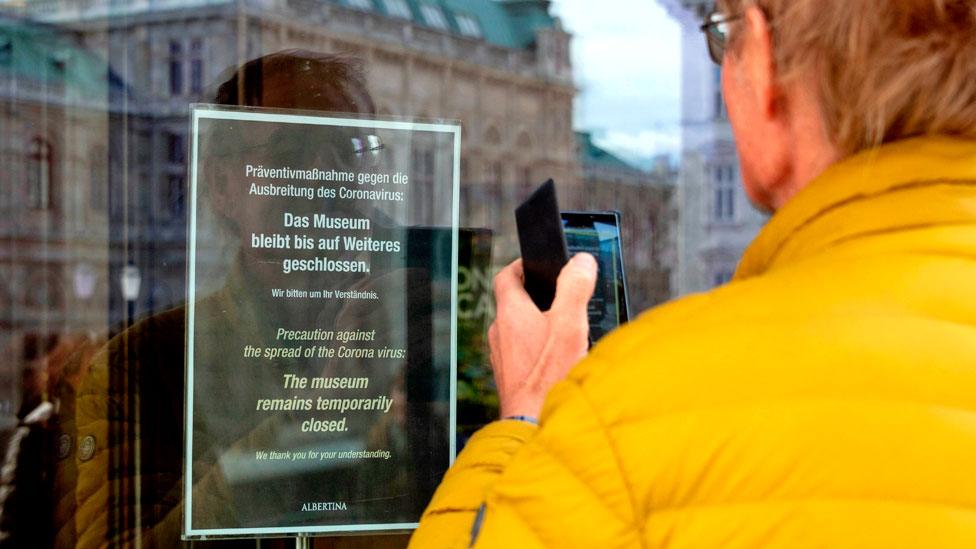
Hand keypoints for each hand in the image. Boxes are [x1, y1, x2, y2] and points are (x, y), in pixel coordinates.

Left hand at [488, 253, 597, 418]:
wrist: (533, 424)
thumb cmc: (549, 376)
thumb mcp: (570, 324)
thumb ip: (575, 287)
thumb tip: (581, 261)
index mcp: (510, 312)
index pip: (507, 276)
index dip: (523, 266)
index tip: (539, 265)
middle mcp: (500, 332)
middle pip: (514, 303)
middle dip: (537, 298)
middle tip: (562, 299)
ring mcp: (502, 357)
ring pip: (518, 330)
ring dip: (538, 325)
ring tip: (564, 331)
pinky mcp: (509, 377)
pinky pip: (521, 353)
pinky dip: (536, 349)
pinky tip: (557, 361)